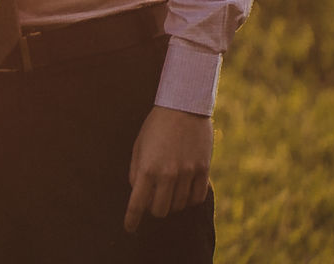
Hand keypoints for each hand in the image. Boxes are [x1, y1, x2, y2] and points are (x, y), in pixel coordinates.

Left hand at [124, 106, 212, 232]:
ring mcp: (187, 173)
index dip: (132, 220)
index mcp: (148, 168)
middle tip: (154, 199)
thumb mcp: (139, 145)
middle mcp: (168, 174)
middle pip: (160, 211)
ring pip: (179, 206)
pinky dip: (190, 199)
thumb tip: (137, 192)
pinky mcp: (203, 169)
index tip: (130, 228)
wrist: (183, 105)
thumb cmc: (156, 125)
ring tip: (170, 190)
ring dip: (172, 203)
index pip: (137, 204)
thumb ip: (136, 171)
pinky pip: (197, 198)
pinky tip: (186, 189)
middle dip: (154, 209)